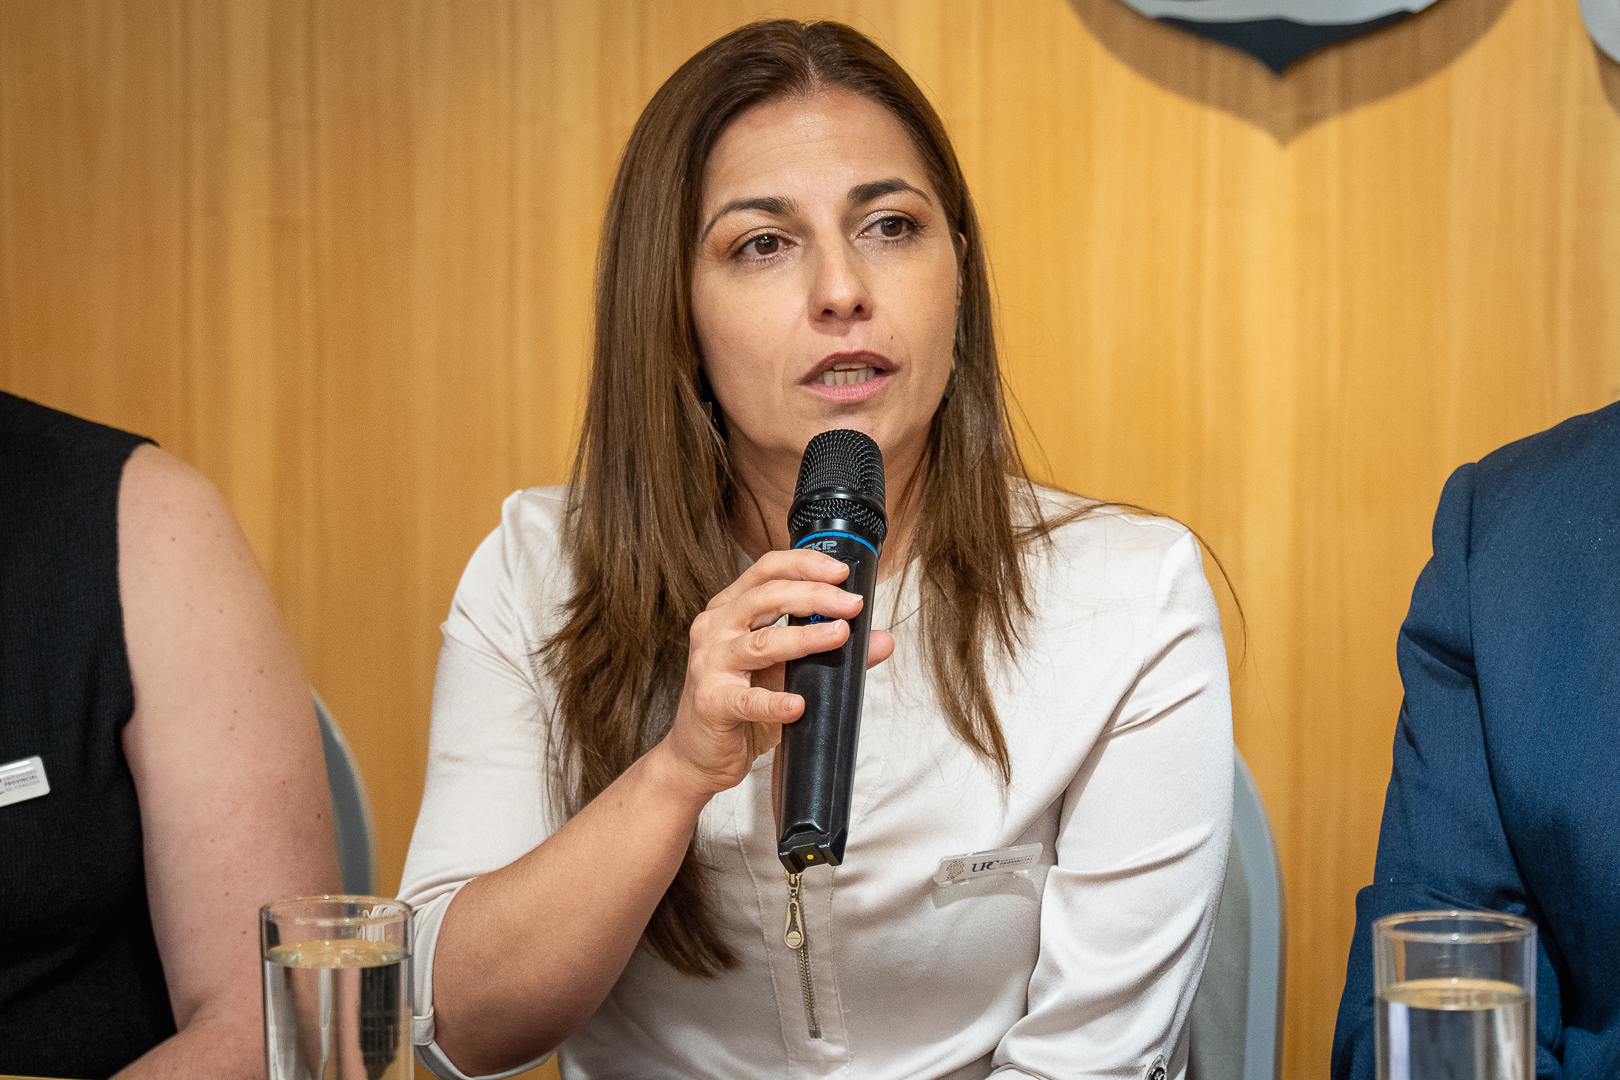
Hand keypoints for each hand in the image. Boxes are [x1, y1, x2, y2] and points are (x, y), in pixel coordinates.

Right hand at [655, 549, 894, 803]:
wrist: (699, 754)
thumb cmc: (740, 704)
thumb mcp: (788, 672)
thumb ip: (829, 651)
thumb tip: (882, 640)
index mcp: (730, 609)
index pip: (766, 570)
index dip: (805, 565)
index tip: (842, 572)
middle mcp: (715, 628)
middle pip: (766, 597)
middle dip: (815, 596)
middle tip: (852, 605)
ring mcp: (709, 664)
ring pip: (761, 643)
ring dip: (804, 639)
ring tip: (839, 636)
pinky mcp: (711, 702)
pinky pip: (747, 700)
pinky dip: (775, 702)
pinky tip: (799, 704)